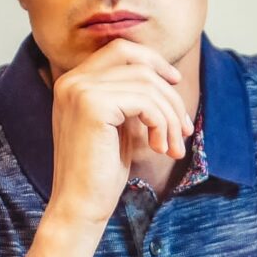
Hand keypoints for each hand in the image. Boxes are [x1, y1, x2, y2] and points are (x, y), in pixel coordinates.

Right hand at [45, 38, 194, 226]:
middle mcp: (72, 80)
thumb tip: (167, 75)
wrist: (79, 207)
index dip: (153, 60)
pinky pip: (145, 101)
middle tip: (184, 126)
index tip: (175, 82)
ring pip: (147, 84)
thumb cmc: (101, 171)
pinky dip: (162, 123)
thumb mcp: (117, 124)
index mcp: (73, 81)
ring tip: (173, 146)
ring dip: (170, 116)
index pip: (120, 49)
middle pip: (137, 61)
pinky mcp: (93, 105)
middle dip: (167, 91)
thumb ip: (130, 96)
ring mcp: (80, 90)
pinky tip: (160, 148)